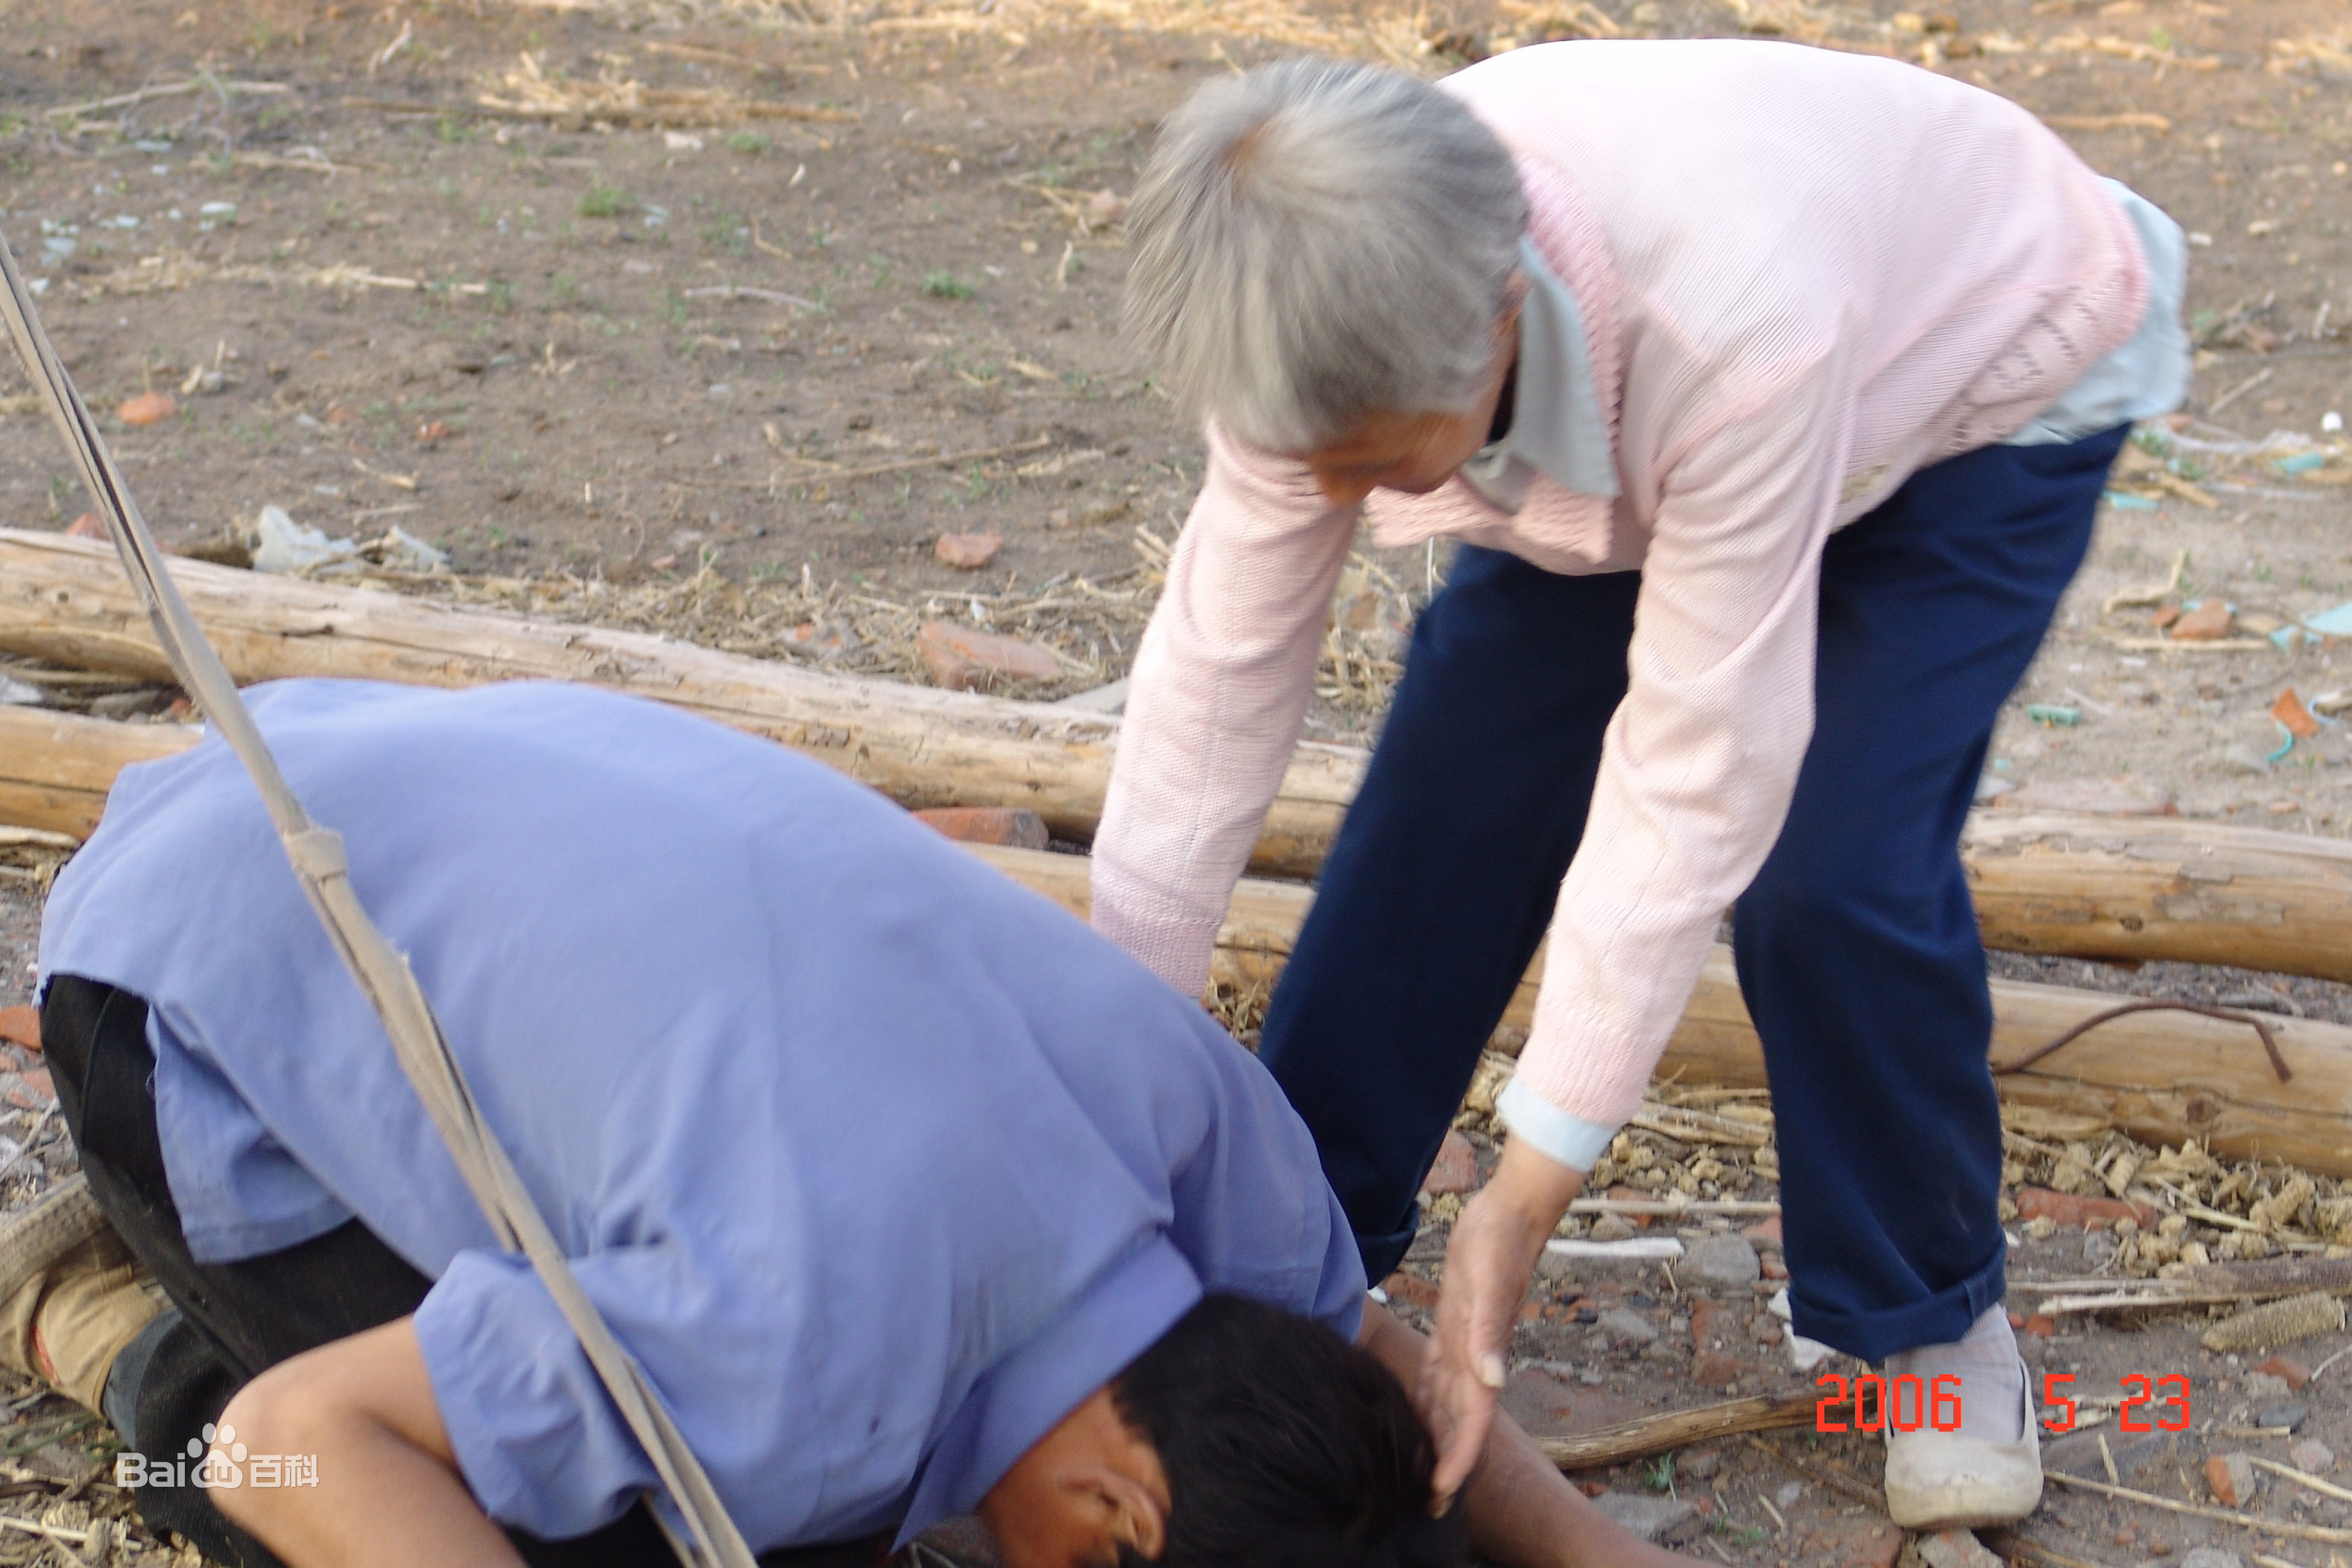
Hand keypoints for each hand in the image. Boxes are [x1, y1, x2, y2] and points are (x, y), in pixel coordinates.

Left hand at [1421, 1138, 1584, 1511]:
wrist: (1507, 1213)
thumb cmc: (1500, 1245)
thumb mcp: (1489, 1286)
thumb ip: (1489, 1332)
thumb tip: (1493, 1382)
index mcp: (1482, 1357)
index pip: (1472, 1422)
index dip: (1459, 1459)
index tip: (1442, 1493)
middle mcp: (1474, 1358)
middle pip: (1459, 1423)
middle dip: (1446, 1464)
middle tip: (1425, 1505)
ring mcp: (1464, 1343)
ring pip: (1448, 1404)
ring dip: (1437, 1438)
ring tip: (1420, 1472)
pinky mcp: (1453, 1325)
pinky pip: (1439, 1374)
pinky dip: (1429, 1399)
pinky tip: (1415, 1412)